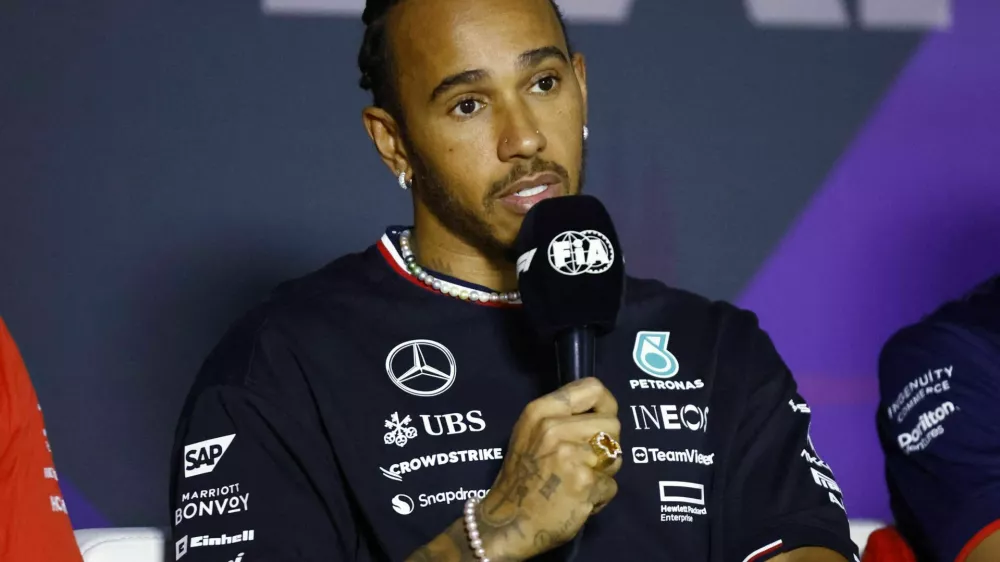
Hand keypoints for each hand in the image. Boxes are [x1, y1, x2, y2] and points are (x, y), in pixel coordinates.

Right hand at [477, 378, 621, 560]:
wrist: (507, 523)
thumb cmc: (522, 478)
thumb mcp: (530, 434)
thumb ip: (561, 417)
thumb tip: (602, 409)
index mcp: (540, 411)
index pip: (592, 388)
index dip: (606, 405)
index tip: (601, 422)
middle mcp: (554, 428)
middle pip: (613, 424)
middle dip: (607, 445)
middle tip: (585, 462)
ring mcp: (570, 455)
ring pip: (616, 455)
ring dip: (604, 473)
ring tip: (579, 481)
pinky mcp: (583, 482)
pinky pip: (611, 485)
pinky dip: (599, 497)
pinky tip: (578, 500)